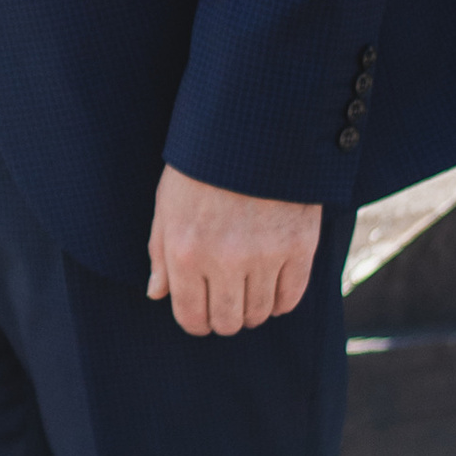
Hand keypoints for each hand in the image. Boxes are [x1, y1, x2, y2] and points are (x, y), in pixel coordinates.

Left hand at [147, 166, 323, 335]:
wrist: (252, 132)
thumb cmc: (201, 169)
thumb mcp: (167, 206)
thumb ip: (160, 254)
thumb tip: (156, 294)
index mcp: (186, 252)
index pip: (191, 315)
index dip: (196, 323)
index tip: (201, 319)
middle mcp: (224, 260)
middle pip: (228, 321)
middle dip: (223, 319)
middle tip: (226, 306)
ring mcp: (265, 255)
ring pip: (259, 313)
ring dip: (252, 310)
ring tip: (248, 293)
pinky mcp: (299, 247)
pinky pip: (290, 297)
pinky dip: (280, 301)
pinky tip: (272, 290)